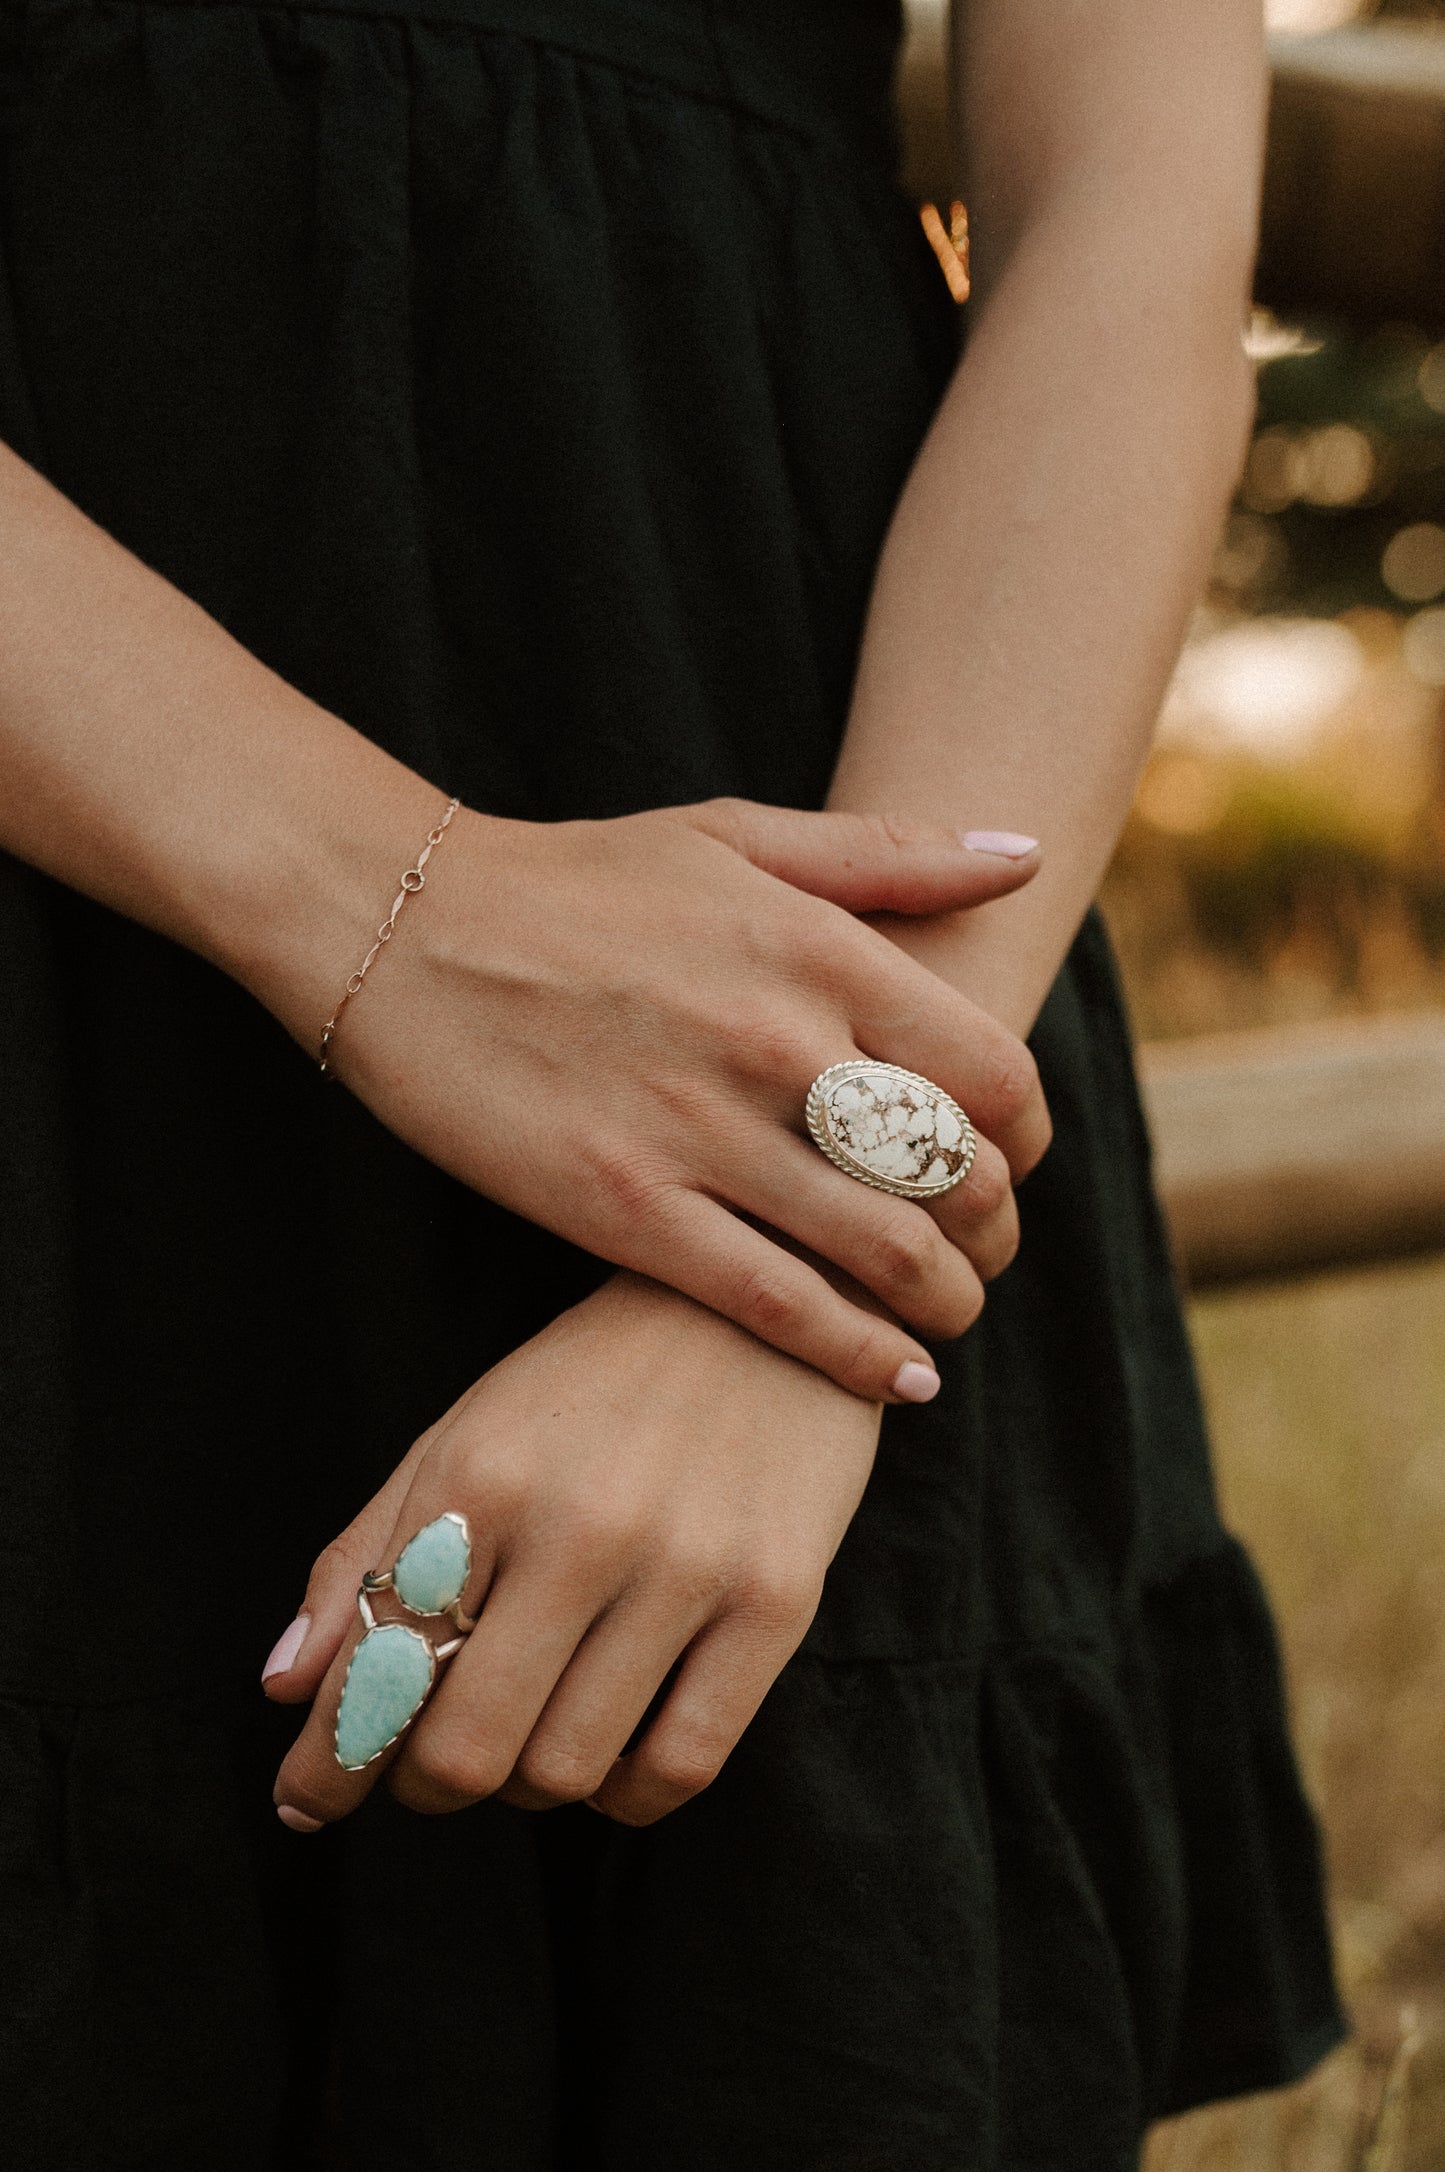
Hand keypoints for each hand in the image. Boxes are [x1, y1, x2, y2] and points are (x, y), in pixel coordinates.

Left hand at [266, 1273, 883, 1826]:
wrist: (766, 1308)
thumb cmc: (592, 1383)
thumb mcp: (463, 1435)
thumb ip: (365, 1555)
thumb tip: (286, 1687)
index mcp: (481, 1475)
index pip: (378, 1669)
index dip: (327, 1765)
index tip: (304, 1804)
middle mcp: (580, 1523)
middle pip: (467, 1750)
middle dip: (423, 1785)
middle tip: (425, 1770)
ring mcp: (687, 1565)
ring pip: (567, 1771)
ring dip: (526, 1787)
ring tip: (529, 1736)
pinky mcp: (777, 1598)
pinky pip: (681, 1766)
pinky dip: (627, 1795)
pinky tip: (613, 1758)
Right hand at [327, 797, 1049, 1402]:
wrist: (404, 924)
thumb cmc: (578, 878)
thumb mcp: (735, 832)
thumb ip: (889, 853)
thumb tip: (1027, 857)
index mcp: (819, 950)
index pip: (994, 1073)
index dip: (1028, 1137)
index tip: (1011, 1163)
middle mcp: (778, 1041)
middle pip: (956, 1172)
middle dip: (993, 1231)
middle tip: (980, 1255)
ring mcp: (702, 1130)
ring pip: (884, 1251)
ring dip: (944, 1303)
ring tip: (946, 1319)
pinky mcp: (625, 1209)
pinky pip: (776, 1305)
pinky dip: (858, 1355)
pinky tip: (901, 1379)